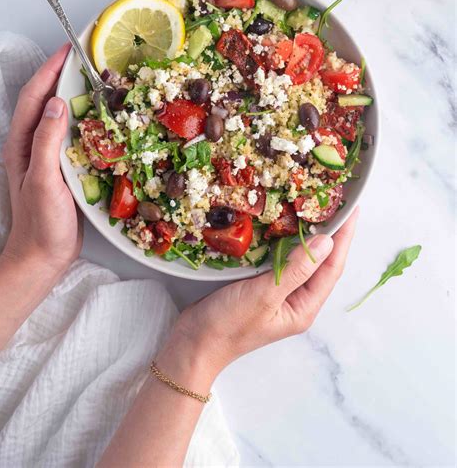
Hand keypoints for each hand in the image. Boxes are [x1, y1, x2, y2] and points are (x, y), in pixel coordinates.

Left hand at [2, 43, 81, 278]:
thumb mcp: (43, 179)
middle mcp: (32, 145)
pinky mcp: (62, 167)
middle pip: (45, 100)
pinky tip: (103, 118)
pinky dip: (86, 119)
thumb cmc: (40, 222)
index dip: (50, 70)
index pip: (35, 96)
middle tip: (87, 58)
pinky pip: (73, 134)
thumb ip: (48, 141)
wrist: (43, 257)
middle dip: (62, 75)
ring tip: (98, 79)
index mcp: (22, 143)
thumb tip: (57, 103)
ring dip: (75, 95)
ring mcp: (47, 156)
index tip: (69, 49)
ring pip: (60, 116)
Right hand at [159, 210, 357, 380]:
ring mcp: (278, 293)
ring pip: (300, 259)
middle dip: (331, 234)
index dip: (344, 237)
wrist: (192, 344)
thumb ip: (296, 269)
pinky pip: (280, 260)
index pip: (332, 267)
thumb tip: (327, 242)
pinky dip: (285, 241)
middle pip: (321, 263)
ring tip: (315, 207)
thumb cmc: (228, 324)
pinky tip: (282, 225)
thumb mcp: (265, 295)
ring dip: (308, 235)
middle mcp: (296, 300)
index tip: (351, 209)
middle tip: (335, 202)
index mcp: (303, 307)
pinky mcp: (259, 286)